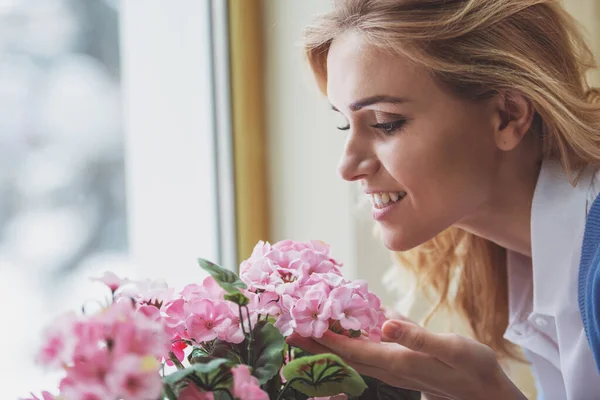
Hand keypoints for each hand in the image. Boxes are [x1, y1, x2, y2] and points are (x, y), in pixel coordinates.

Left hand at [286, 319, 526, 399]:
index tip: (303, 327)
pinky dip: (351, 346)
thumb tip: (386, 323)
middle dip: (319, 344)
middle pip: (347, 356)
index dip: (328, 339)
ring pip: (355, 358)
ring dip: (331, 346)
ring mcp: (394, 371)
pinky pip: (368, 357)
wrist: (486, 393)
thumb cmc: (473, 368)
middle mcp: (390, 369)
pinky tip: (347, 335)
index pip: (354, 350)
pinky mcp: (401, 368)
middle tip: (292, 331)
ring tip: (309, 332)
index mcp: (398, 362)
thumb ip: (417, 337)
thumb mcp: (451, 348)